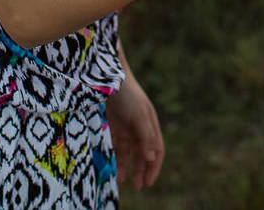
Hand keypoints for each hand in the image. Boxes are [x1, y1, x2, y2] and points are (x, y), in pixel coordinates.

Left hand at [106, 70, 163, 190]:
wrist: (107, 76)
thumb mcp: (139, 116)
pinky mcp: (114, 126)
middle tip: (138, 186)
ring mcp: (127, 127)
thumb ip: (146, 137)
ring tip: (123, 182)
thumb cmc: (127, 94)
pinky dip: (117, 159)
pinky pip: (117, 147)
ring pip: (130, 153)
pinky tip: (114, 170)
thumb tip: (152, 158)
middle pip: (144, 154)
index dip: (154, 167)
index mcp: (151, 124)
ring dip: (128, 167)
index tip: (148, 182)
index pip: (157, 150)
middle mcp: (141, 127)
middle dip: (142, 170)